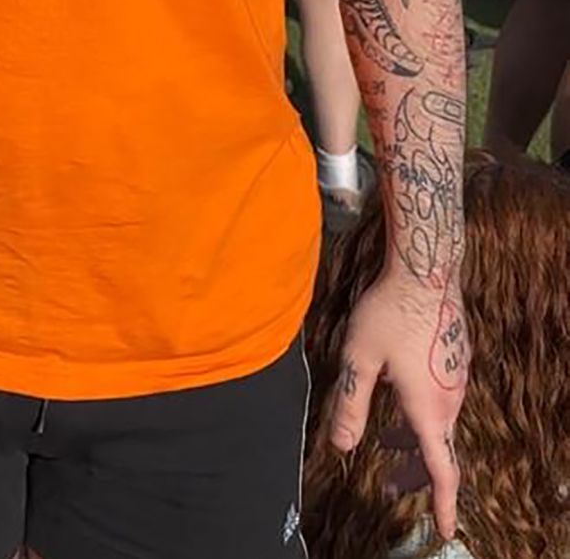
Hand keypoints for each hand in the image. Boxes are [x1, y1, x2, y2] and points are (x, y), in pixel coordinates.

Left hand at [329, 270, 467, 542]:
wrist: (427, 267)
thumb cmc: (389, 310)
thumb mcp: (359, 358)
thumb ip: (351, 404)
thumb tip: (340, 447)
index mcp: (429, 408)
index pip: (441, 469)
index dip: (443, 504)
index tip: (446, 530)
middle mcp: (450, 398)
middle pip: (438, 448)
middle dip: (416, 472)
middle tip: (390, 485)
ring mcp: (456, 376)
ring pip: (439, 422)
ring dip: (416, 439)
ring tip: (386, 442)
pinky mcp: (456, 357)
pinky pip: (441, 399)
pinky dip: (422, 413)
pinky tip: (398, 396)